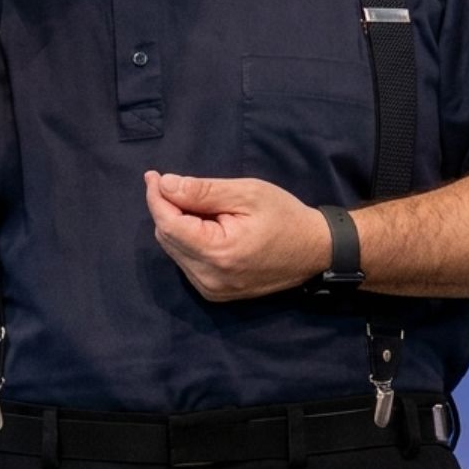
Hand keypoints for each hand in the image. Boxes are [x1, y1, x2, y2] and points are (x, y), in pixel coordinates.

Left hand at [143, 170, 330, 301]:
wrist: (314, 250)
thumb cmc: (284, 216)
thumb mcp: (246, 193)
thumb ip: (202, 191)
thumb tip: (164, 185)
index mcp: (218, 253)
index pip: (169, 224)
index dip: (157, 198)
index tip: (154, 176)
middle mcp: (209, 279)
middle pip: (167, 238)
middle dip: (167, 209)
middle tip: (179, 184)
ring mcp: (212, 290)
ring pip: (174, 251)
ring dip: (177, 225)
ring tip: (201, 206)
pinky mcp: (215, 293)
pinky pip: (187, 263)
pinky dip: (188, 241)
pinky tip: (206, 227)